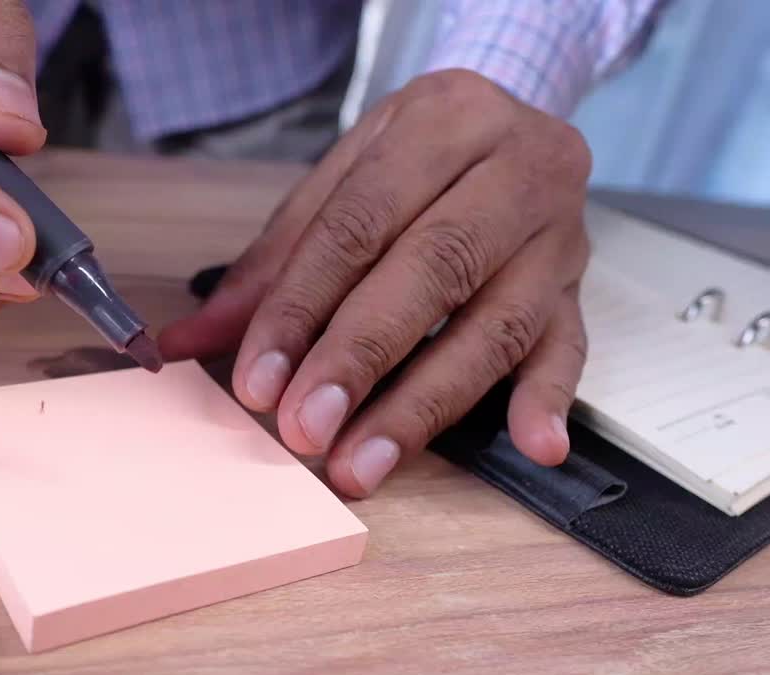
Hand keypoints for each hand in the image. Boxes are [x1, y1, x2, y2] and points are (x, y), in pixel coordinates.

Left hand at [161, 70, 591, 497]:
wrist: (517, 118)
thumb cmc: (416, 158)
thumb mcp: (340, 180)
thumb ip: (271, 263)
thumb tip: (189, 342)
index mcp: (443, 120)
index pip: (359, 224)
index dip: (302, 307)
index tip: (257, 379)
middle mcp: (516, 168)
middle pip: (433, 270)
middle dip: (359, 358)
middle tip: (305, 428)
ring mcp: (558, 232)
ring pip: (497, 323)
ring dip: (425, 404)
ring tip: (365, 461)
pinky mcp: (581, 286)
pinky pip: (573, 347)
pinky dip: (552, 398)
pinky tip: (535, 445)